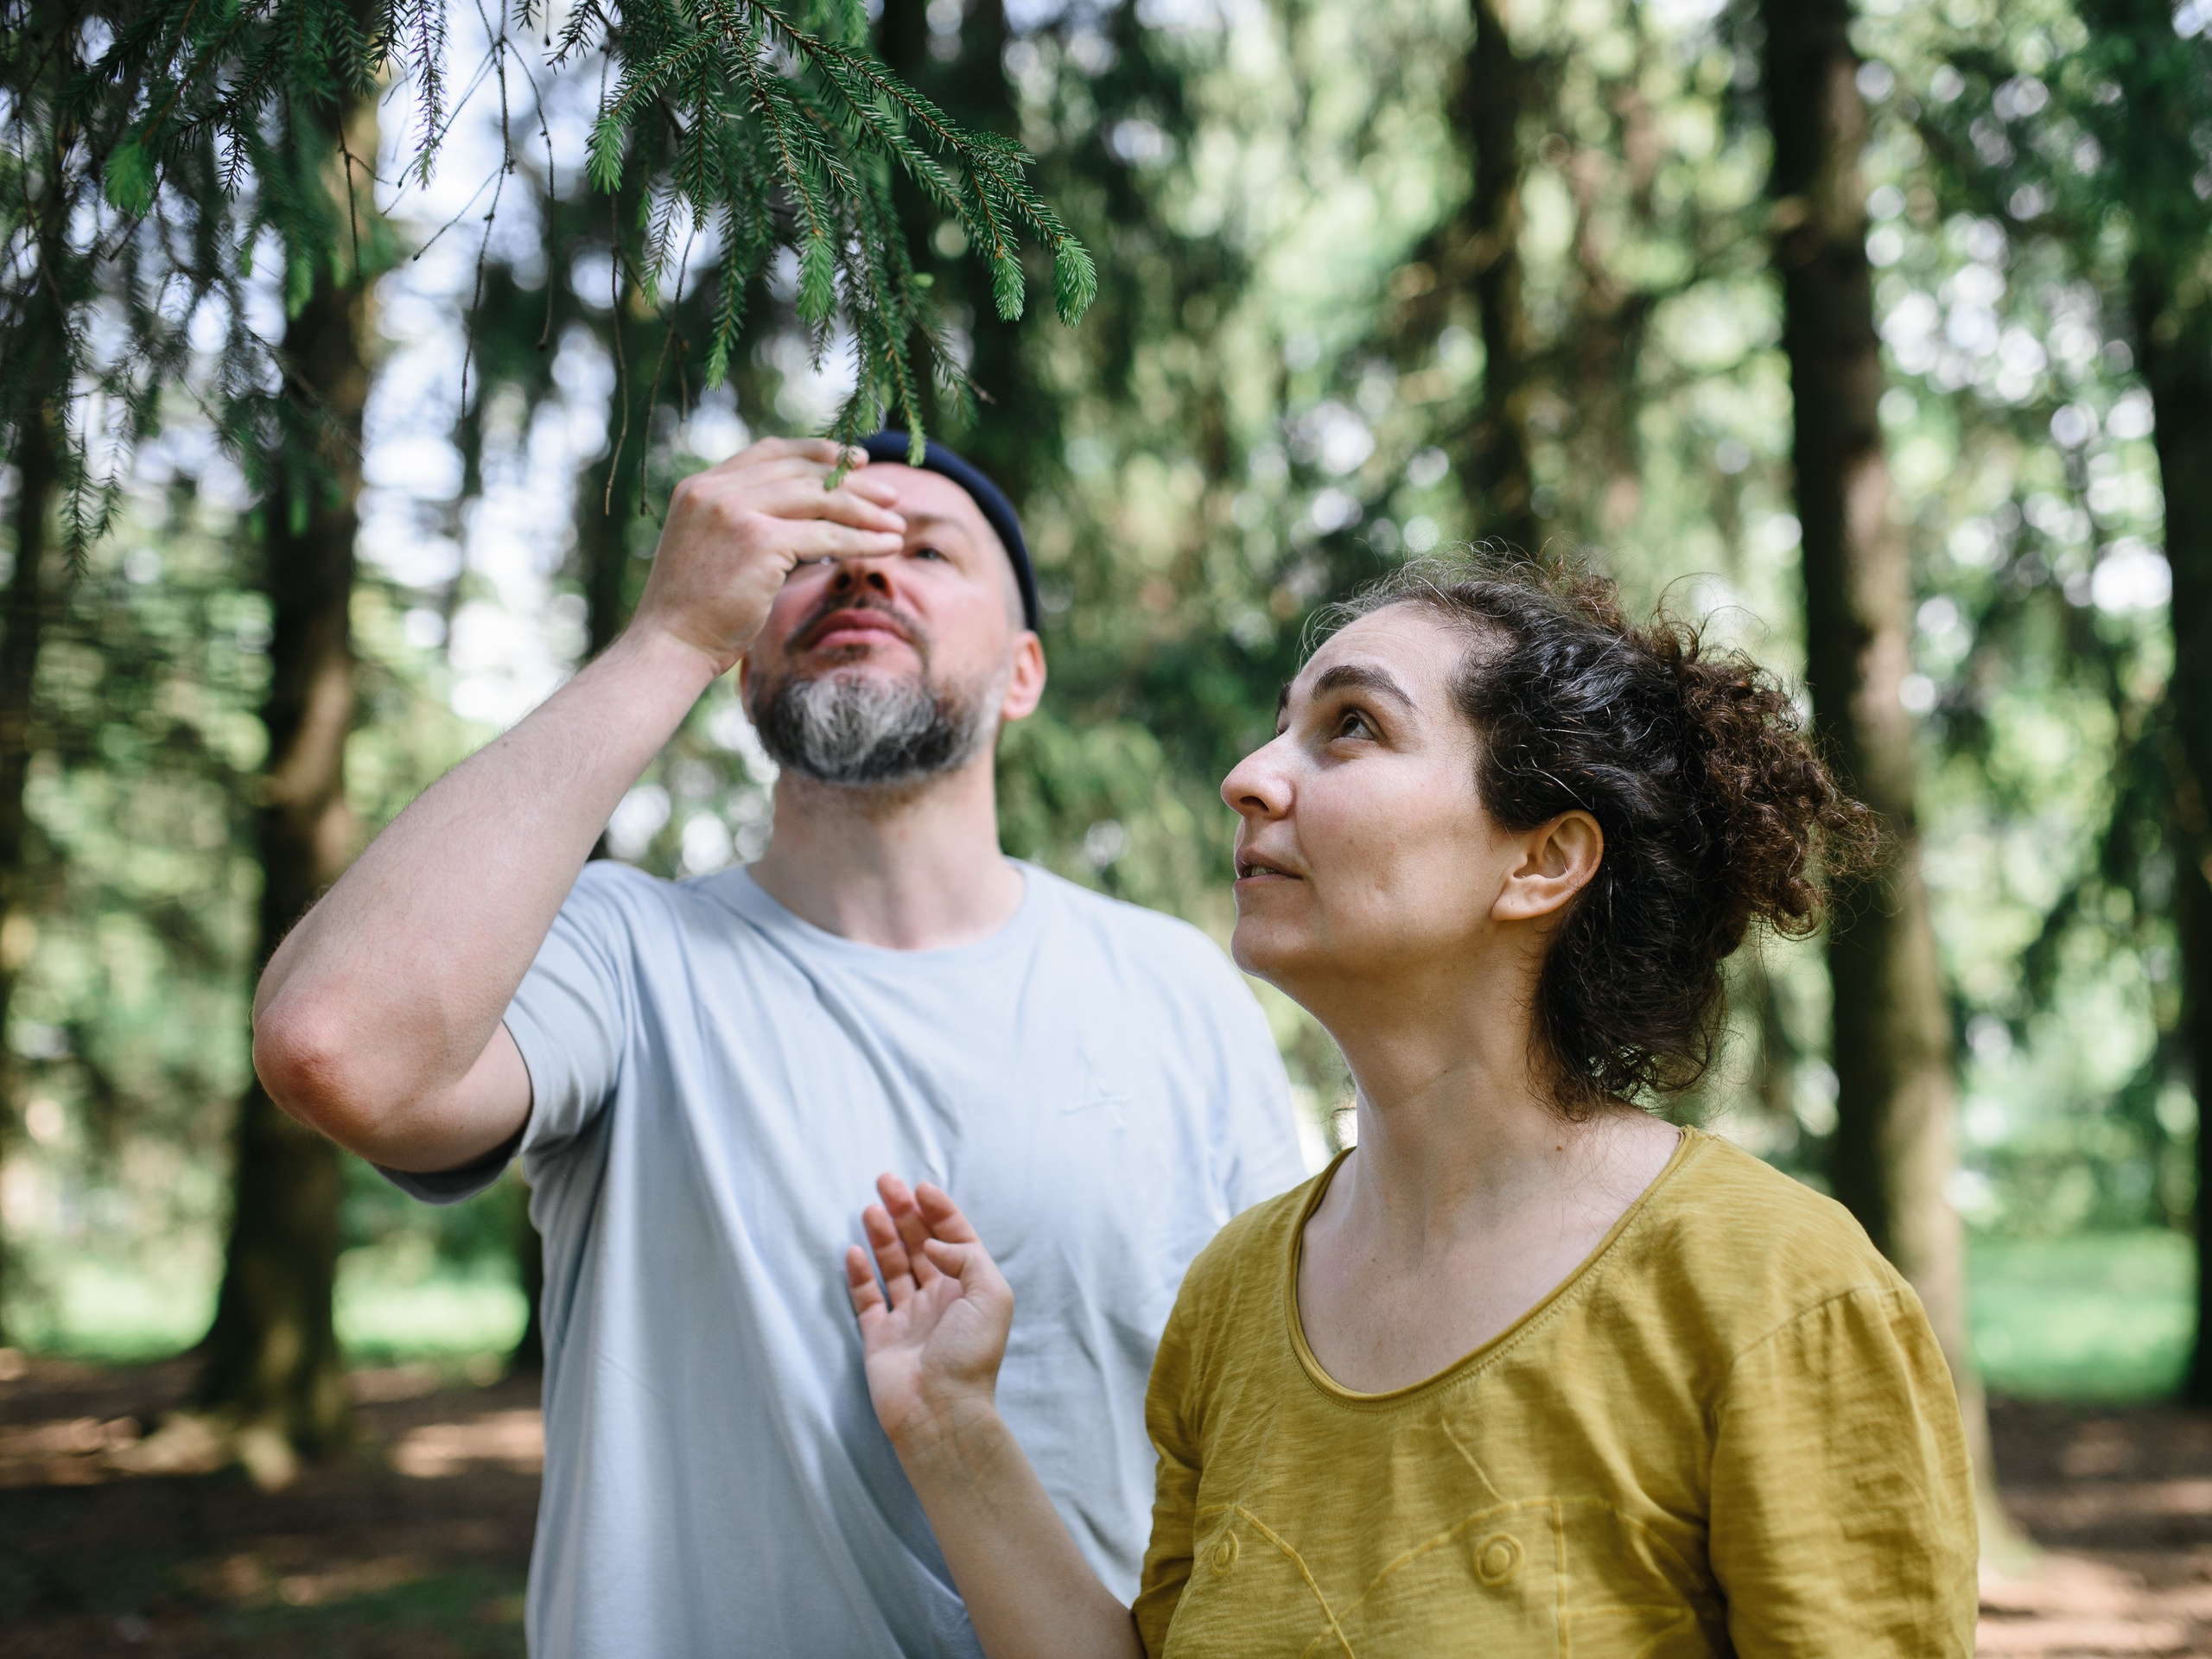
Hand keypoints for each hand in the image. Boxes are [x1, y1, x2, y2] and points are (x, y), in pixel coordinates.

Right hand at [625, 437, 907, 676]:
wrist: (670, 644)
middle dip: (852, 482)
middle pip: (801, 473)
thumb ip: (742, 521)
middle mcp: (715, 490)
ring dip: (866, 510)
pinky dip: (863, 540)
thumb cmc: (693, 611)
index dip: (816, 453)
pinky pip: (827, 536)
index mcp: (700, 486)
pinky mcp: (759, 542)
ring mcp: (735, 512)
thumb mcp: (711, 547)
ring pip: (819, 500)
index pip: (770, 453)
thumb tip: (801, 516)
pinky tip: (888, 545)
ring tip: (898, 522)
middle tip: (889, 494)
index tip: (853, 459)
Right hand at [845, 1175, 1013, 1454]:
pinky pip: (867, 1299)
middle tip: (885, 1182)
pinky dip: (859, 1274)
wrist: (940, 1411)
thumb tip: (932, 1243)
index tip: (919, 1187)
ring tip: (869, 1208)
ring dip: (882, 1236)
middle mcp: (939, 1300)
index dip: (939, 1211)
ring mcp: (908, 1318)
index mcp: (969, 1289)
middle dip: (904, 1213)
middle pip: (920, 1246)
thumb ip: (967, 1257)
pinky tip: (853, 1251)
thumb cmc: (970, 1355)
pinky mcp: (880, 1338)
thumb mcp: (991, 1295)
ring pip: (893, 1267)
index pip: (954, 1239)